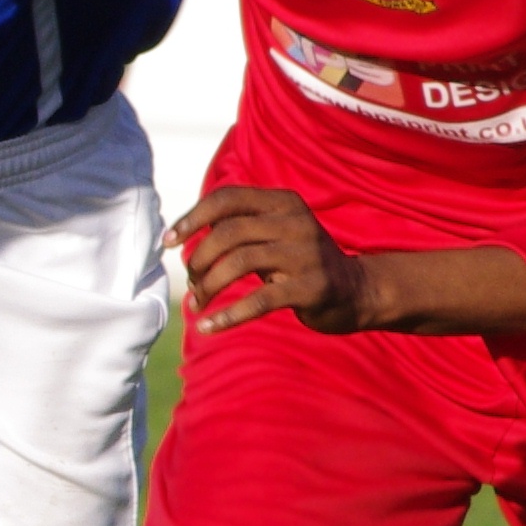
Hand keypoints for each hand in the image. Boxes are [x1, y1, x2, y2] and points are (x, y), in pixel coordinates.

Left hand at [169, 185, 369, 335]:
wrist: (356, 291)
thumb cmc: (300, 263)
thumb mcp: (275, 234)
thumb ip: (239, 228)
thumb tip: (185, 235)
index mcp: (282, 202)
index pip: (226, 198)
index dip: (192, 218)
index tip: (169, 242)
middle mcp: (294, 222)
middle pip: (228, 232)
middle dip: (199, 259)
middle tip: (192, 284)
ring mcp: (305, 254)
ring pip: (238, 262)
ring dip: (209, 286)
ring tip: (199, 304)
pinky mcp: (310, 288)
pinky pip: (258, 301)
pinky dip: (227, 316)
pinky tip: (208, 327)